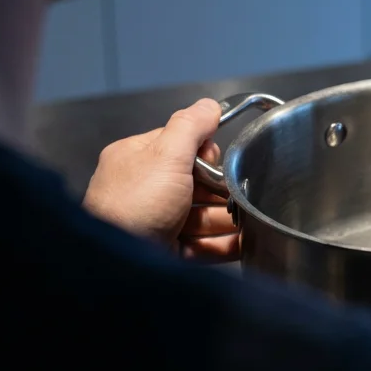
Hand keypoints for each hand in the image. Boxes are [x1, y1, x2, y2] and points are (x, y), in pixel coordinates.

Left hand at [82, 99, 238, 262]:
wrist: (118, 265)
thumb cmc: (137, 204)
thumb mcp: (165, 155)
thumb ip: (190, 126)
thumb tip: (210, 104)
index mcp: (136, 160)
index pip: (180, 146)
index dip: (206, 154)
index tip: (220, 164)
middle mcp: (143, 191)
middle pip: (195, 185)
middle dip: (222, 192)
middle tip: (243, 197)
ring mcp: (154, 223)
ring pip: (201, 217)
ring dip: (228, 220)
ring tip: (252, 222)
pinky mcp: (165, 253)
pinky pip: (200, 245)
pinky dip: (223, 244)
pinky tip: (245, 242)